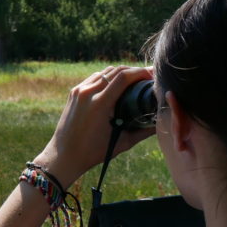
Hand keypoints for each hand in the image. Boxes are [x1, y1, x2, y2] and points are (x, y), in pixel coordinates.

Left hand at [33, 65, 155, 186]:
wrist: (63, 155)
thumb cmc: (93, 153)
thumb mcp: (122, 143)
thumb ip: (144, 132)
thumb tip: (162, 122)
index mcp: (99, 103)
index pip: (124, 77)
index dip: (141, 72)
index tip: (153, 75)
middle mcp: (87, 93)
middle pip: (116, 70)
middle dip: (134, 71)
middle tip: (148, 76)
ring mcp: (79, 91)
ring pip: (104, 72)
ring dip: (121, 73)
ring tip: (134, 80)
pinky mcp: (73, 92)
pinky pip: (94, 78)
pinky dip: (107, 78)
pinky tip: (116, 84)